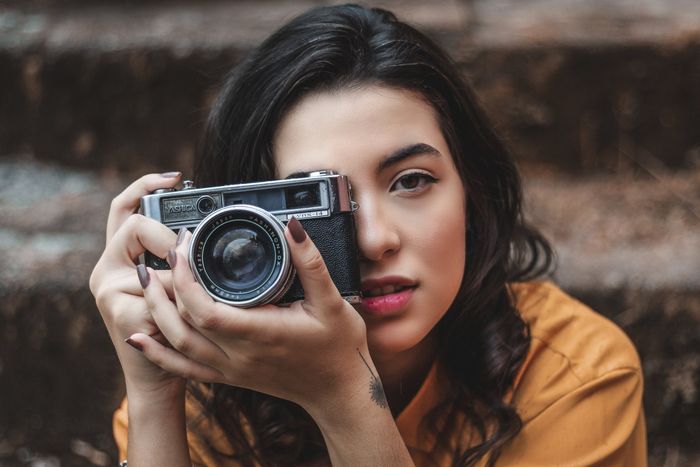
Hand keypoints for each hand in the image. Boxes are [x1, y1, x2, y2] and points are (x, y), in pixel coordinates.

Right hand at [89, 172, 184, 397]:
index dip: (145, 186)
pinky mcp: (120, 312)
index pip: (123, 208)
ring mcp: (109, 292)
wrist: (159, 375)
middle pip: (133, 227)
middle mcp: (106, 271)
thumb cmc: (174, 327)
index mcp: (118, 258)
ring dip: (179, 280)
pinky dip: (181, 303)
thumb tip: (199, 235)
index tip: (176, 177)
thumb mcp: (173, 285)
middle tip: (187, 253)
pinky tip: (186, 319)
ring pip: (152, 262)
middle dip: (167, 238)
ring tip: (191, 298)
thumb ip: (177, 258)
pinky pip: (161, 293)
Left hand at [127, 218, 371, 412]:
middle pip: (183, 324)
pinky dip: (158, 352)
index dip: (185, 278)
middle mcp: (239, 355)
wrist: (339, 392)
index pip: (205, 310)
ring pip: (178, 344)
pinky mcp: (230, 377)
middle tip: (160, 253)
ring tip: (146, 280)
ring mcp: (231, 369)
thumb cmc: (338, 346)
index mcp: (260, 333)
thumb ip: (310, 262)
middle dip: (164, 286)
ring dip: (157, 312)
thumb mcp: (332, 300)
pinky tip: (140, 337)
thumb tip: (292, 226)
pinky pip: (185, 367)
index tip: (182, 247)